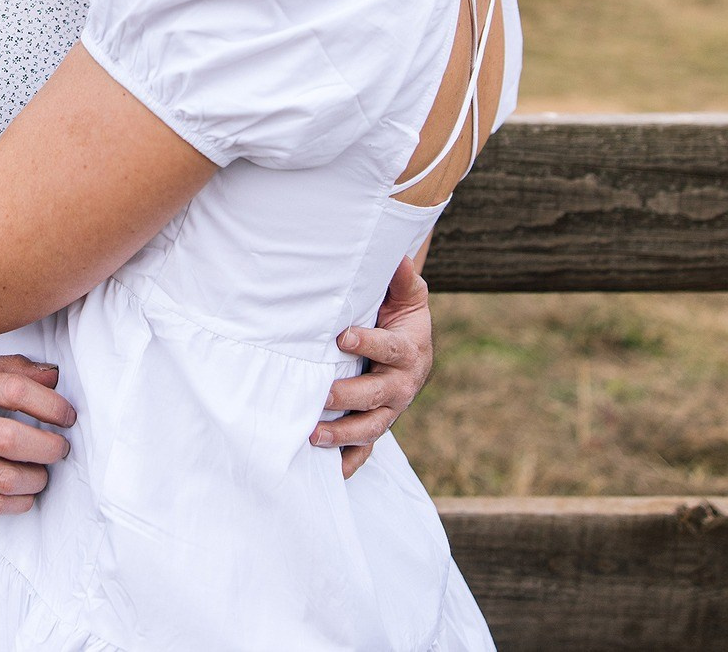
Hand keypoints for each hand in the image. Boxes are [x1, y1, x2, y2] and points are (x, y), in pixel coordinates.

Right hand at [0, 355, 75, 514]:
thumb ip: (9, 369)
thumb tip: (52, 375)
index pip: (16, 391)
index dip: (51, 405)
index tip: (66, 416)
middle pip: (13, 441)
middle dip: (49, 449)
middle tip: (60, 449)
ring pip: (5, 478)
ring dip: (36, 480)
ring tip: (42, 474)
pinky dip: (15, 503)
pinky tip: (24, 495)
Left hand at [313, 256, 434, 478]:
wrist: (414, 348)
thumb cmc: (402, 317)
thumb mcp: (409, 296)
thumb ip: (403, 278)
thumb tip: (399, 255)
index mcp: (408, 351)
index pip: (389, 349)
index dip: (368, 343)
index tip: (342, 336)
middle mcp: (401, 385)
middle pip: (376, 395)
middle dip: (348, 395)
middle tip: (321, 393)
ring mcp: (390, 410)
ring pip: (369, 428)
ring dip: (342, 434)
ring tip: (313, 435)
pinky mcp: (378, 424)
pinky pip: (365, 450)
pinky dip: (349, 462)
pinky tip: (330, 472)